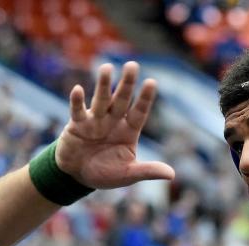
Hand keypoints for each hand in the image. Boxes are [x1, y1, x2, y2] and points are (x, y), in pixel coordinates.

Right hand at [56, 61, 174, 188]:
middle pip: (121, 100)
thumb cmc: (105, 173)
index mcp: (128, 131)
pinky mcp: (76, 125)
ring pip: (101, 100)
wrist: (77, 177)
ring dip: (103, 85)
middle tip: (132, 65)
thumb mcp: (128, 174)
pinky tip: (78, 89)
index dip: (144, 99)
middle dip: (127, 84)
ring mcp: (94, 121)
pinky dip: (77, 101)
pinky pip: (77, 111)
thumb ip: (147, 171)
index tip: (152, 82)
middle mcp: (113, 122)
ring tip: (107, 68)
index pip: (139, 112)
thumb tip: (172, 175)